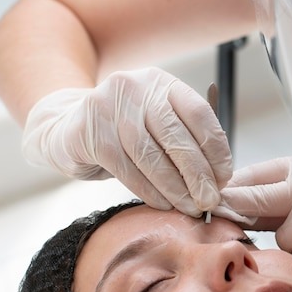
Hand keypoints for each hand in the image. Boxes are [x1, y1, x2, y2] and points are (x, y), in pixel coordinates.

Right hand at [21, 68, 231, 215]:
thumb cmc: (124, 133)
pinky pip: (126, 169)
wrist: (66, 128)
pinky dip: (148, 191)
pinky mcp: (90, 132)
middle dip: (198, 174)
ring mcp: (110, 107)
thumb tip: (219, 177)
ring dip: (175, 188)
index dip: (216, 148)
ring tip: (190, 207)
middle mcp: (136, 88)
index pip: (199, 113)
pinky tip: (162, 204)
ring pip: (151, 156)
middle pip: (176, 137)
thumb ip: (185, 140)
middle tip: (210, 199)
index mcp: (162, 84)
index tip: (225, 176)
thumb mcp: (157, 125)